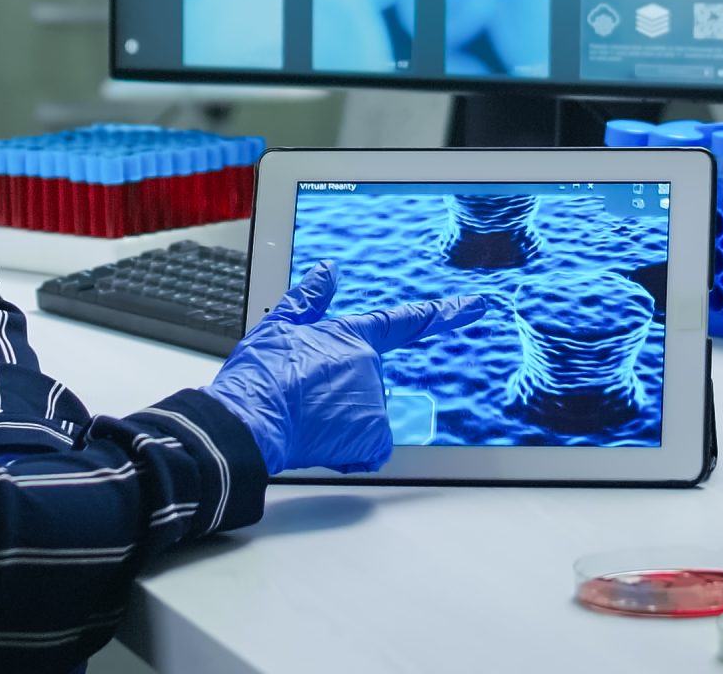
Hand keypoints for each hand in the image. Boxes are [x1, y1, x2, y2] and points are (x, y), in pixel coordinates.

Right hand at [206, 262, 486, 473]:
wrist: (249, 418)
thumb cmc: (260, 375)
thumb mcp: (279, 326)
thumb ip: (310, 298)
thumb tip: (328, 270)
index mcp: (350, 336)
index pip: (403, 323)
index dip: (442, 315)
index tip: (473, 307)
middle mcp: (369, 364)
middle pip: (366, 386)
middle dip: (339, 398)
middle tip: (303, 403)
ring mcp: (374, 399)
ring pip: (364, 418)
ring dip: (339, 425)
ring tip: (305, 422)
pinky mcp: (373, 432)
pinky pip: (369, 448)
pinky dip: (349, 452)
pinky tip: (322, 445)